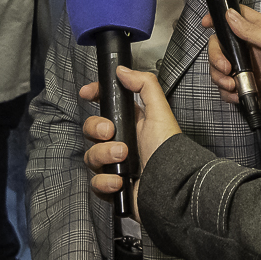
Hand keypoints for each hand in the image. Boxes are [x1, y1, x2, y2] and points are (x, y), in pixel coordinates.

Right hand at [77, 67, 181, 219]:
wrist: (173, 188)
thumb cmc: (169, 151)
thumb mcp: (160, 112)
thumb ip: (144, 85)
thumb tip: (123, 70)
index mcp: (132, 124)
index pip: (106, 106)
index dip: (95, 97)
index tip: (87, 93)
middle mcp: (121, 143)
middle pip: (92, 130)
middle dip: (97, 128)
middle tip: (111, 132)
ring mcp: (115, 166)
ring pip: (91, 156)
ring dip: (103, 154)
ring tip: (123, 157)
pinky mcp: (113, 187)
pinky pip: (96, 182)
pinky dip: (105, 181)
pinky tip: (120, 180)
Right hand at [204, 5, 260, 137]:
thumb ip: (254, 31)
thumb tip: (232, 16)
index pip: (239, 18)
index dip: (221, 17)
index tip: (206, 23)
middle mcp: (256, 51)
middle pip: (223, 45)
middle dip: (217, 56)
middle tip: (226, 68)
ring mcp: (252, 71)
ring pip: (223, 68)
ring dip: (220, 77)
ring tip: (232, 86)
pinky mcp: (251, 90)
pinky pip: (229, 88)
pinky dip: (227, 93)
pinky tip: (237, 96)